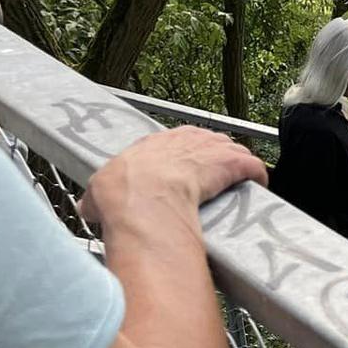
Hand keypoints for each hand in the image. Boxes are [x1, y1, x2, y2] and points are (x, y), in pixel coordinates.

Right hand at [82, 126, 267, 225]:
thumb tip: (89, 209)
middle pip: (205, 143)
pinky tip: (258, 184)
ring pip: (231, 150)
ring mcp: (210, 149)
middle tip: (212, 179)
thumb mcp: (98, 195)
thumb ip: (97, 199)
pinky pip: (252, 165)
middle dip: (211, 158)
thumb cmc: (121, 196)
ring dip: (236, 165)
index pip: (172, 143)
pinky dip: (257, 174)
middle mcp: (183, 139)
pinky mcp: (232, 163)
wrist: (144, 200)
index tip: (182, 171)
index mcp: (151, 143)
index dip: (180, 158)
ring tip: (236, 182)